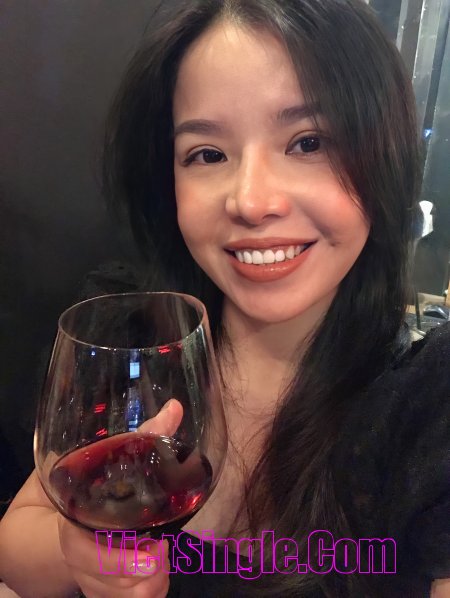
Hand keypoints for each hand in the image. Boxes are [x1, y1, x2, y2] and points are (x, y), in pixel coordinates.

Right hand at [58, 400, 182, 597]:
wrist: (63, 520)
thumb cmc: (96, 483)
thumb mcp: (117, 457)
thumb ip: (147, 435)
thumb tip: (175, 408)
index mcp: (75, 524)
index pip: (85, 552)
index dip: (118, 559)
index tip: (154, 551)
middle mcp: (80, 558)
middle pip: (113, 584)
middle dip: (146, 572)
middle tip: (161, 550)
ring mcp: (91, 578)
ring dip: (150, 582)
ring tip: (161, 555)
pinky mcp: (103, 592)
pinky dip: (149, 592)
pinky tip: (156, 570)